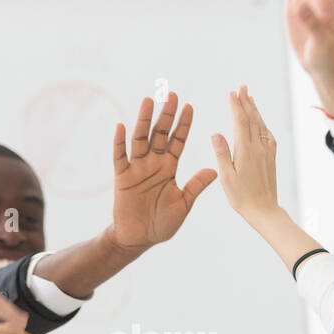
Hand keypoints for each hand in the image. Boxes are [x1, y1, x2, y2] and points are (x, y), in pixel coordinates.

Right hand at [110, 91, 216, 252]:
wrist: (139, 239)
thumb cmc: (162, 223)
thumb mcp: (183, 204)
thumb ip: (196, 186)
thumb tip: (214, 170)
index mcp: (169, 167)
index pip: (178, 141)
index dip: (183, 124)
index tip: (190, 106)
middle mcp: (153, 163)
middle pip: (160, 134)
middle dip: (166, 115)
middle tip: (172, 94)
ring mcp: (137, 168)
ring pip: (140, 139)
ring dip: (144, 121)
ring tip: (149, 101)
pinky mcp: (122, 177)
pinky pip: (120, 157)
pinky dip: (119, 142)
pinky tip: (121, 126)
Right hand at [211, 86, 280, 224]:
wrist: (265, 210)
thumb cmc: (242, 198)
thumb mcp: (227, 178)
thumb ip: (222, 154)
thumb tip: (216, 133)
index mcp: (245, 151)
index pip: (240, 122)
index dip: (236, 106)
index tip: (232, 93)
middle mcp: (258, 148)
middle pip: (252, 119)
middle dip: (246, 102)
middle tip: (242, 87)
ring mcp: (266, 153)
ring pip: (261, 126)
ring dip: (255, 110)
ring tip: (250, 98)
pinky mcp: (270, 159)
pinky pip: (268, 136)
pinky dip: (263, 125)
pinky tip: (261, 123)